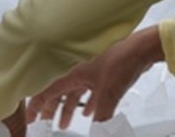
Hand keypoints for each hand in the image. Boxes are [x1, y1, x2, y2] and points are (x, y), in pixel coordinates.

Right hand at [27, 28, 160, 127]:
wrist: (142, 47)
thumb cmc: (122, 59)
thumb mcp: (108, 95)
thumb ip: (101, 119)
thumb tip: (99, 133)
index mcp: (71, 71)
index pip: (47, 91)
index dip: (37, 106)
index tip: (32, 118)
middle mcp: (76, 68)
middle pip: (58, 92)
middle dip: (51, 110)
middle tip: (45, 124)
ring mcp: (89, 69)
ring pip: (73, 92)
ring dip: (68, 109)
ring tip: (64, 124)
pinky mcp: (101, 70)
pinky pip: (88, 90)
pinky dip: (86, 102)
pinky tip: (89, 112)